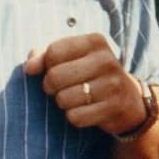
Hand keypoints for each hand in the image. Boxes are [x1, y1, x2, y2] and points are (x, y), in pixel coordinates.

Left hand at [24, 33, 143, 133]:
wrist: (129, 101)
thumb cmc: (91, 75)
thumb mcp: (72, 58)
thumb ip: (45, 56)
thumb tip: (29, 67)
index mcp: (95, 41)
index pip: (53, 51)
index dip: (47, 65)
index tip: (56, 69)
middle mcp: (107, 60)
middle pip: (55, 76)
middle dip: (51, 87)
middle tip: (62, 88)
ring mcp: (113, 84)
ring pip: (63, 99)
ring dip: (63, 103)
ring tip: (76, 99)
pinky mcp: (114, 107)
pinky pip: (76, 117)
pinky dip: (75, 117)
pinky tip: (86, 111)